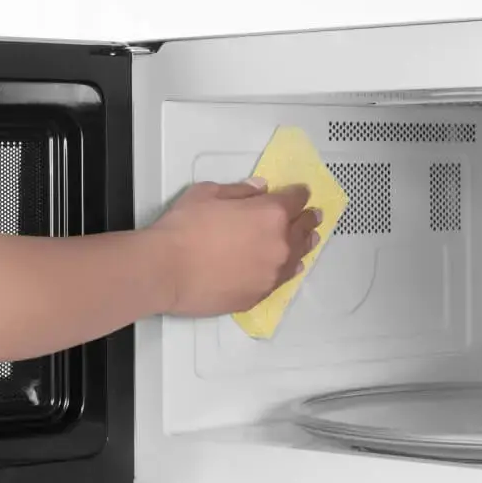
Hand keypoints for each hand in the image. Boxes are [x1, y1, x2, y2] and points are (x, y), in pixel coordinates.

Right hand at [147, 179, 320, 316]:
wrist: (167, 271)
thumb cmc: (184, 227)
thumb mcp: (208, 193)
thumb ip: (240, 190)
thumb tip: (260, 188)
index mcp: (271, 213)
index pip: (295, 200)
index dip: (299, 194)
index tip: (301, 193)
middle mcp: (280, 243)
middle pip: (303, 229)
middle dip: (308, 219)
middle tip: (314, 216)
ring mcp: (273, 272)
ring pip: (299, 255)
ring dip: (305, 244)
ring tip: (311, 239)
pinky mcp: (261, 293)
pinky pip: (284, 278)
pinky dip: (290, 268)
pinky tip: (293, 266)